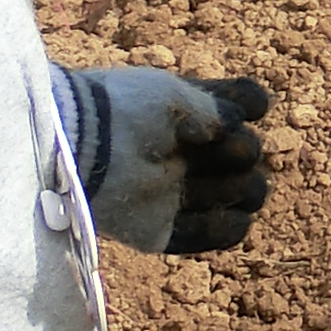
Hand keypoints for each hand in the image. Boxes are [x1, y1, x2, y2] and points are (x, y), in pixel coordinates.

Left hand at [60, 68, 272, 255]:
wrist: (83, 146)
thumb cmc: (126, 110)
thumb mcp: (174, 95)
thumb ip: (218, 107)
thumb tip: (245, 123)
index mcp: (183, 117)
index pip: (240, 108)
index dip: (248, 106)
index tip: (240, 108)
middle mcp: (184, 155)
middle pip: (248, 154)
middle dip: (243, 150)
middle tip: (214, 145)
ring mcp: (176, 194)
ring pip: (245, 193)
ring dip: (241, 184)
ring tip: (205, 175)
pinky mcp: (163, 231)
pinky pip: (222, 235)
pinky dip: (231, 225)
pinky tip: (226, 209)